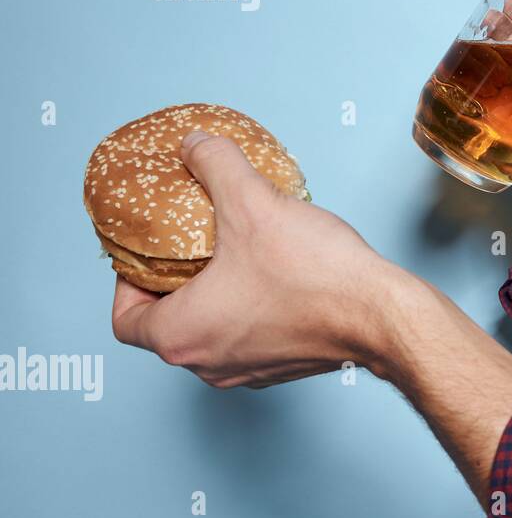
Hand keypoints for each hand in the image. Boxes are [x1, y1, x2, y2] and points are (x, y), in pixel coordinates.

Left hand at [111, 131, 398, 388]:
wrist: (380, 315)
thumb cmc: (313, 275)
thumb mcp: (252, 203)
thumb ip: (215, 165)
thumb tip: (196, 145)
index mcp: (182, 336)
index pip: (125, 321)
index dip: (126, 284)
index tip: (148, 256)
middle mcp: (209, 365)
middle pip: (168, 328)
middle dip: (174, 285)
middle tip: (191, 246)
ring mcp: (249, 371)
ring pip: (211, 334)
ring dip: (214, 298)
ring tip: (236, 254)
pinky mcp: (285, 367)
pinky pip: (250, 337)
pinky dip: (250, 309)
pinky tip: (276, 274)